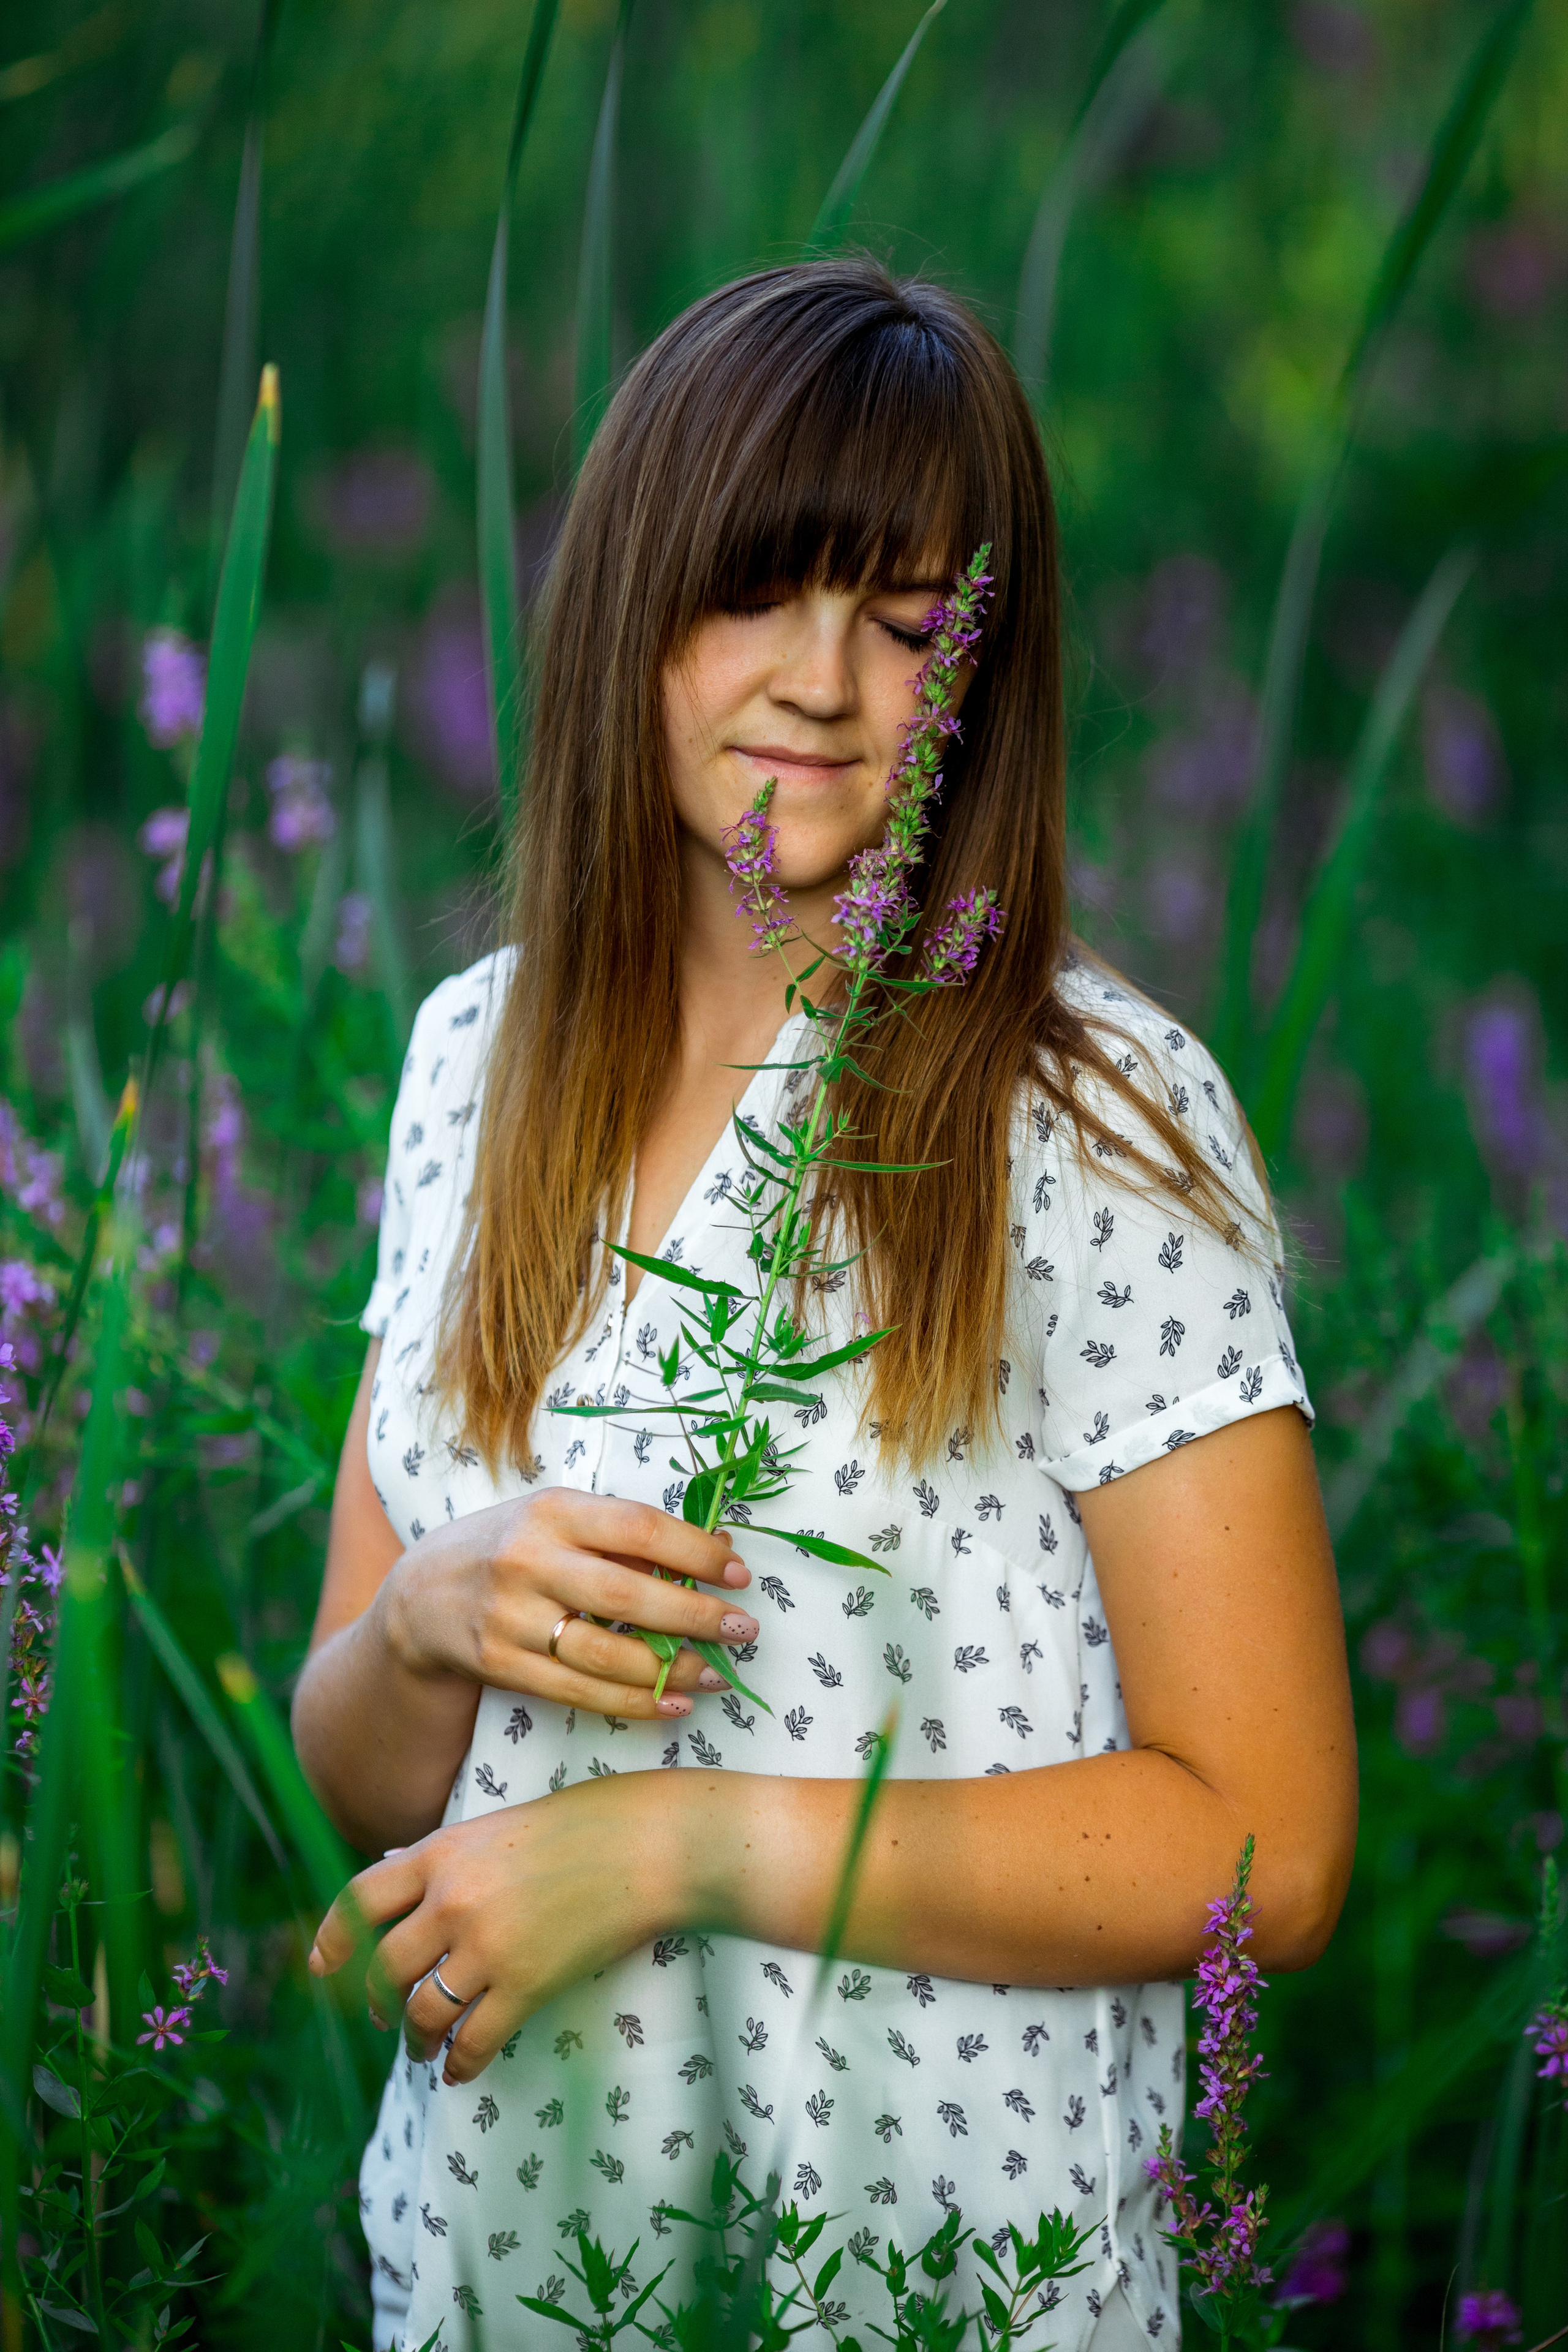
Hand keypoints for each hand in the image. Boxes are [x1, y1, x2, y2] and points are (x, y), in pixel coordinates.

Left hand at [308, 1773, 702, 2083]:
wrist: (650, 1844)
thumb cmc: (585, 1825)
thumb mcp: (500, 1826)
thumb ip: (449, 1857)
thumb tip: (396, 1877)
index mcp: (442, 1851)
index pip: (361, 1898)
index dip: (335, 1936)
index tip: (325, 1965)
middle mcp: (452, 1899)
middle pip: (387, 1967)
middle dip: (379, 2004)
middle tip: (385, 2020)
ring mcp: (487, 1944)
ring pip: (423, 2011)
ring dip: (415, 2040)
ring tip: (423, 2051)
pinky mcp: (526, 1984)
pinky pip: (473, 2040)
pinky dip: (460, 2063)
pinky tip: (461, 2070)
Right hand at [377, 1487, 758, 1723]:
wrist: (421, 1595)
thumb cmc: (512, 1547)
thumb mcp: (559, 1520)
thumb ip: (628, 1535)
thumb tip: (721, 1548)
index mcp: (552, 1511)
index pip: (638, 1526)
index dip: (696, 1552)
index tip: (739, 1573)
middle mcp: (528, 1560)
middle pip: (626, 1593)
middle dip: (695, 1616)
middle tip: (744, 1629)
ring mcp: (510, 1616)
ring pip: (605, 1652)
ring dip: (671, 1668)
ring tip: (719, 1674)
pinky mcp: (500, 1664)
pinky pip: (579, 1690)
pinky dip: (633, 1702)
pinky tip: (674, 1701)